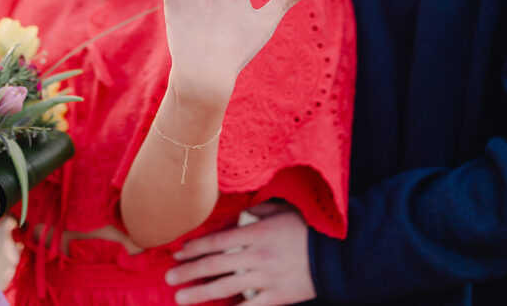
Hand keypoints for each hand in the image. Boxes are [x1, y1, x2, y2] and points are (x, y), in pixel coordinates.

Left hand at [165, 202, 315, 304]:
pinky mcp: (275, 297)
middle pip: (214, 265)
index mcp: (256, 233)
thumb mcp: (283, 210)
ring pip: (224, 288)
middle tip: (169, 277)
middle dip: (188, 272)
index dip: (195, 248)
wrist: (337, 255)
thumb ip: (259, 212)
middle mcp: (256, 256)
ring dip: (199, 293)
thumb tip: (241, 214)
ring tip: (180, 297)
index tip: (179, 252)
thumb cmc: (309, 229)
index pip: (217, 241)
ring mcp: (265, 279)